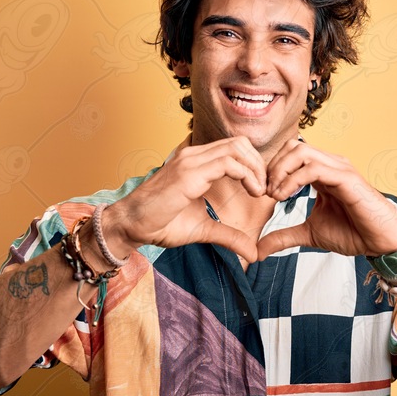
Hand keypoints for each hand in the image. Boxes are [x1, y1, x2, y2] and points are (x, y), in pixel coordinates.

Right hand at [105, 137, 266, 262]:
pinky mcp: (189, 173)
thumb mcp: (204, 230)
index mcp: (196, 162)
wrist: (131, 225)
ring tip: (260, 192)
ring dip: (256, 169)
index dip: (255, 165)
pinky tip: (252, 193)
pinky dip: (248, 175)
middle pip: (240, 143)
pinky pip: (228, 163)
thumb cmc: (160, 223)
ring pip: (237, 148)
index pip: (235, 148)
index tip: (262, 190)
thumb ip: (229, 236)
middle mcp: (194, 155)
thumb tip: (253, 252)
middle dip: (260, 164)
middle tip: (265, 190)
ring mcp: (191, 161)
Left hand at [257, 140, 396, 258]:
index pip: (290, 154)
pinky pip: (314, 168)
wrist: (380, 242)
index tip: (263, 194)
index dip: (272, 170)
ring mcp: (339, 169)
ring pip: (301, 151)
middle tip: (266, 192)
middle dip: (273, 167)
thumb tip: (259, 249)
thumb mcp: (310, 234)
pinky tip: (285, 197)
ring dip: (280, 171)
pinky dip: (293, 180)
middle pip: (293, 146)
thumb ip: (285, 236)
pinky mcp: (346, 178)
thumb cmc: (353, 233)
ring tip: (274, 195)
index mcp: (322, 172)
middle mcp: (330, 165)